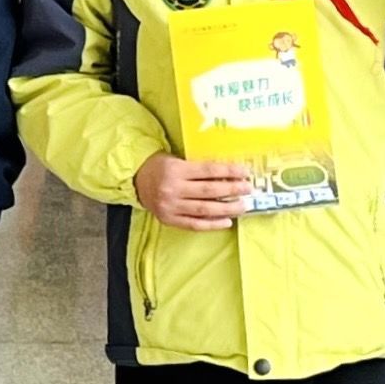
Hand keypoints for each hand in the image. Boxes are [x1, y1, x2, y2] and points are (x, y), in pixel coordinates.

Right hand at [134, 153, 252, 231]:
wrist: (136, 180)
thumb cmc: (161, 166)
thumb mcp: (177, 159)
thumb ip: (198, 168)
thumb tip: (229, 175)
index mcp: (176, 169)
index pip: (208, 171)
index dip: (228, 171)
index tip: (244, 172)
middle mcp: (173, 189)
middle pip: (209, 191)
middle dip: (231, 190)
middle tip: (248, 189)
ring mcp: (171, 206)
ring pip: (204, 209)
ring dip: (226, 209)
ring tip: (242, 207)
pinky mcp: (169, 219)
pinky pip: (194, 224)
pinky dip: (212, 224)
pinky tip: (227, 221)